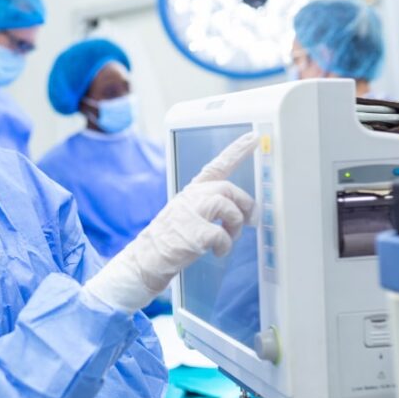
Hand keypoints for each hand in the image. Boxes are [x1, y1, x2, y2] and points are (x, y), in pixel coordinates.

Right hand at [83, 132, 258, 311]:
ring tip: (228, 240)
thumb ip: (208, 206)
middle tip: (250, 220)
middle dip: (245, 204)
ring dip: (235, 227)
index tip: (253, 137)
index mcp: (190, 192)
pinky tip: (217, 252)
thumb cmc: (168, 239)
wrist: (145, 260)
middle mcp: (190, 197)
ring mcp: (191, 213)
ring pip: (229, 209)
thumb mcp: (185, 214)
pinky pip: (224, 235)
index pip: (216, 165)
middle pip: (228, 189)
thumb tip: (240, 212)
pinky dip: (225, 246)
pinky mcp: (195, 233)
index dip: (237, 150)